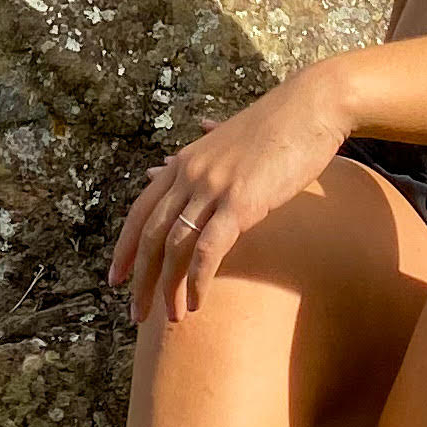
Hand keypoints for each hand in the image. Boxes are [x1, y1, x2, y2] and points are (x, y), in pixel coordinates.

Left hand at [108, 67, 351, 325]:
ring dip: (168, 289)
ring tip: (171, 319)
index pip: (139, 211)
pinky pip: (208, 250)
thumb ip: (207, 143)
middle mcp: (190, 173)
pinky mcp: (241, 202)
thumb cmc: (278, 124)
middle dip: (139, 280)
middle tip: (135, 315)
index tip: (115, 279)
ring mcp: (213, 187)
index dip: (124, 248)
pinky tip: (198, 303)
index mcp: (185, 161)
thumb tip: (192, 136)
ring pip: (174, 247)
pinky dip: (198, 281)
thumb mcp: (231, 135)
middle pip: (150, 235)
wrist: (312, 107)